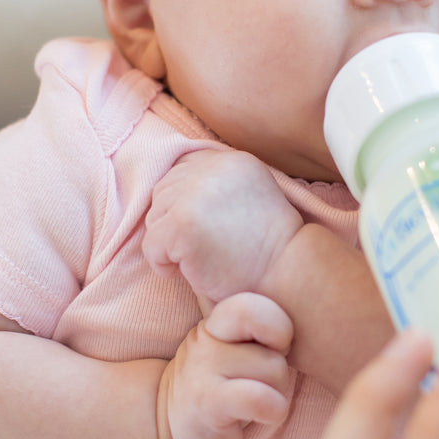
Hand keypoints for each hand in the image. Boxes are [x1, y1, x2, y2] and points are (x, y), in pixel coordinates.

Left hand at [144, 150, 303, 310]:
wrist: (288, 278)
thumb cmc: (268, 251)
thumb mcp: (251, 198)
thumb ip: (219, 184)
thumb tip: (173, 186)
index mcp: (232, 160)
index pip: (183, 172)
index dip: (186, 205)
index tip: (207, 230)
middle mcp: (213, 168)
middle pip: (164, 192)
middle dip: (174, 224)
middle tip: (206, 249)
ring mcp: (196, 194)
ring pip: (154, 218)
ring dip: (170, 245)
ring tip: (203, 259)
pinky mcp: (183, 224)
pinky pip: (151, 246)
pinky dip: (164, 265)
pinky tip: (191, 272)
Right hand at [159, 292, 293, 438]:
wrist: (167, 428)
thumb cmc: (221, 387)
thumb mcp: (235, 349)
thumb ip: (260, 330)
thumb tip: (310, 311)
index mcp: (219, 320)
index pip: (257, 304)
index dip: (279, 329)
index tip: (272, 351)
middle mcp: (208, 338)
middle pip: (277, 342)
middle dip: (280, 368)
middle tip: (262, 382)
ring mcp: (203, 368)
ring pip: (275, 371)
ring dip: (277, 393)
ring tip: (254, 401)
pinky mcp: (207, 403)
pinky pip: (259, 397)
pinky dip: (273, 409)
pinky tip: (264, 416)